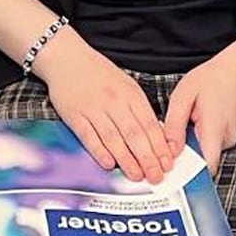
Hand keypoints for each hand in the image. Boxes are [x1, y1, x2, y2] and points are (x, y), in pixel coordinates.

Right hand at [36, 32, 176, 182]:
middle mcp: (114, 101)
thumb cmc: (98, 74)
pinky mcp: (75, 115)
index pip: (149, 124)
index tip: (167, 163)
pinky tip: (109, 164)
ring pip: (114, 139)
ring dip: (127, 160)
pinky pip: (89, 137)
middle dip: (148, 159)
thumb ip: (139, 109)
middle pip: (134, 135)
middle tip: (156, 176)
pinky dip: (100, 152)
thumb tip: (155, 137)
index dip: (160, 146)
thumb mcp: (126, 85)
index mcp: (130, 94)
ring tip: (136, 176)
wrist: (67, 58)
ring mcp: (94, 109)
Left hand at [163, 55, 235, 172]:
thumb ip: (175, 125)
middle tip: (171, 136)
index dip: (188, 175)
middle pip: (200, 162)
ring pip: (203, 153)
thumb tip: (169, 151)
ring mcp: (228, 141)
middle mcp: (225, 140)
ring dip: (189, 144)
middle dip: (182, 155)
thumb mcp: (184, 95)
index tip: (171, 171)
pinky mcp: (227, 139)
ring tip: (184, 122)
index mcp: (214, 130)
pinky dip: (197, 138)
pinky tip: (194, 121)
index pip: (206, 168)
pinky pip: (208, 145)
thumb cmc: (212, 80)